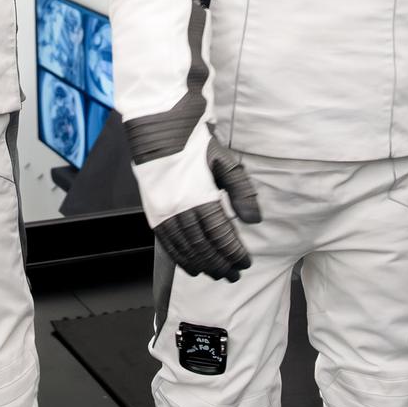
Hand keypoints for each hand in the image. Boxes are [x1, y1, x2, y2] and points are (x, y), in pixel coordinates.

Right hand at [150, 137, 261, 281]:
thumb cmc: (194, 144)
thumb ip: (242, 190)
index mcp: (200, 196)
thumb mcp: (224, 161)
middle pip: (203, 246)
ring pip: (185, 248)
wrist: (158, 131)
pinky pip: (168, 243)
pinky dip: (180, 259)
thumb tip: (254, 220)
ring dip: (203, 265)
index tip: (245, 262)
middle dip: (220, 264)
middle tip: (234, 275)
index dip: (233, 252)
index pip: (220, 234)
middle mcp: (180, 208)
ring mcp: (164, 212)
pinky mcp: (154, 213)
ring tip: (217, 275)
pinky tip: (192, 268)